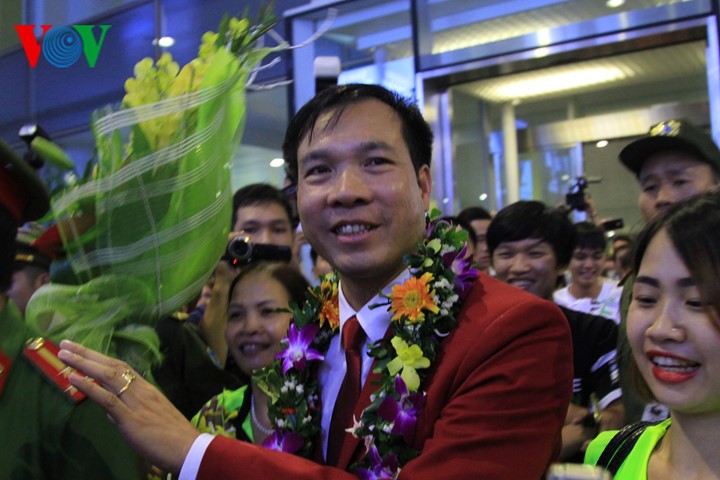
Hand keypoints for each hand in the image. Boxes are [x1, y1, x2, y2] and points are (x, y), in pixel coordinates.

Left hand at [58, 340, 200, 473]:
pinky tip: (74, 378)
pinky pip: (108, 400)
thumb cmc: (173, 436)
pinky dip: (89, 387)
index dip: (100, 357)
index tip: (82, 349)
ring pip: (108, 376)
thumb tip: (110, 411)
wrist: (189, 449)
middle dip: (87, 354)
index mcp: (147, 390)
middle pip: (112, 366)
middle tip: (66, 343)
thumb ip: (130, 411)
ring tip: (64, 354)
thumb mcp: (152, 418)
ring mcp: (136, 403)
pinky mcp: (131, 419)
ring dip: (84, 364)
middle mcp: (141, 391)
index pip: (121, 367)